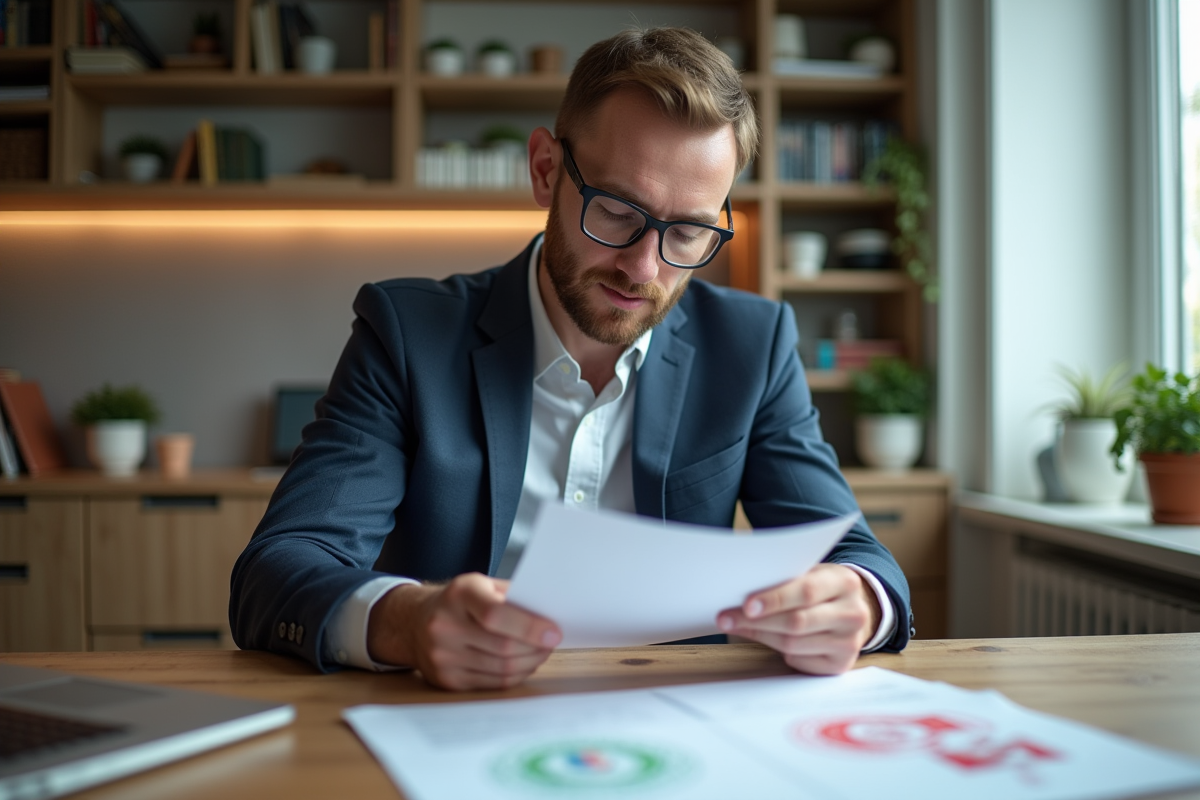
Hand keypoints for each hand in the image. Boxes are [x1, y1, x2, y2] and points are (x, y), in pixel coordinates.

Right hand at [367, 573, 561, 690]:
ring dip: (530, 663)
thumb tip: (550, 614)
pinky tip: (523, 664)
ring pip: (501, 669)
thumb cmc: (460, 602)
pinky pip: (493, 683)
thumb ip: (513, 596)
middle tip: (552, 643)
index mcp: (459, 594)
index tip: (554, 632)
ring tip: (540, 653)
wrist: (414, 622)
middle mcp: (445, 625)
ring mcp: (442, 656)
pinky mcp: (446, 679)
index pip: (495, 614)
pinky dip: (515, 675)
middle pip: (503, 646)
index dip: (529, 626)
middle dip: (536, 648)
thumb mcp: (482, 585)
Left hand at [716, 563, 879, 674]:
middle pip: (797, 622)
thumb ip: (786, 580)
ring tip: (736, 626)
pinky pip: (799, 660)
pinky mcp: (840, 665)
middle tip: (726, 618)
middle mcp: (853, 614)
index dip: (774, 599)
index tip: (746, 605)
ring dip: (760, 635)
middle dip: (757, 621)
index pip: (806, 591)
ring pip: (793, 644)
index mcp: (845, 582)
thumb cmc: (821, 590)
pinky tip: (767, 639)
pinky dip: (778, 651)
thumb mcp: (812, 575)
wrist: (853, 612)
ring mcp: (849, 643)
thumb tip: (741, 592)